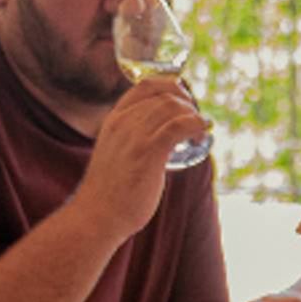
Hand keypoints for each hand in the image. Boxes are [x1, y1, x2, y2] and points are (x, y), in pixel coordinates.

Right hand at [76, 77, 209, 245]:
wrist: (97, 215)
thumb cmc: (110, 193)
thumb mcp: (117, 154)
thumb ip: (132, 142)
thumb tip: (160, 143)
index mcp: (114, 119)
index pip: (145, 85)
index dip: (171, 86)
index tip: (185, 100)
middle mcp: (123, 122)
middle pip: (164, 96)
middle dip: (187, 104)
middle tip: (198, 122)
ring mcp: (134, 135)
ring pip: (172, 107)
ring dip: (194, 115)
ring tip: (201, 131)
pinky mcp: (148, 152)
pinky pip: (178, 126)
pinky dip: (196, 124)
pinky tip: (203, 131)